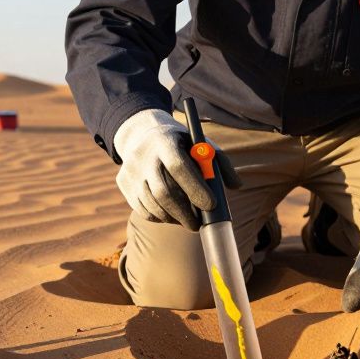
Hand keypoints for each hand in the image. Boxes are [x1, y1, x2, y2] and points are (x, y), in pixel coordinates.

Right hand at [113, 108, 240, 230]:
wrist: (141, 134)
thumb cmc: (180, 143)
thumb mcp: (199, 143)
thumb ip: (220, 162)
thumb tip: (237, 186)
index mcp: (164, 141)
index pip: (179, 167)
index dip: (195, 188)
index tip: (211, 205)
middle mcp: (143, 155)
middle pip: (163, 192)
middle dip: (184, 213)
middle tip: (198, 225)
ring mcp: (130, 170)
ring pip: (152, 205)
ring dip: (173, 218)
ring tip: (187, 220)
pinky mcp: (123, 183)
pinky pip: (142, 210)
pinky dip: (160, 217)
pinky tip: (171, 215)